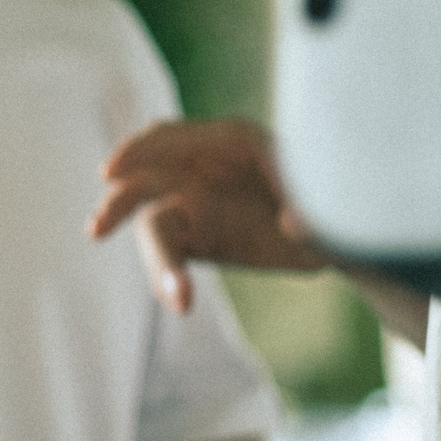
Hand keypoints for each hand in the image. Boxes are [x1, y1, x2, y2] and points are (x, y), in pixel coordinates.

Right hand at [90, 120, 330, 312]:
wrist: (342, 232)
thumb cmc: (336, 202)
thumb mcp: (332, 203)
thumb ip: (312, 212)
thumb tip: (294, 225)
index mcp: (235, 141)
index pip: (174, 140)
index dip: (141, 152)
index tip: (112, 174)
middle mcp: (203, 167)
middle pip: (146, 177)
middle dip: (121, 200)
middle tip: (98, 229)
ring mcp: (194, 200)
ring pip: (150, 217)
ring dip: (149, 255)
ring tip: (170, 290)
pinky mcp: (193, 235)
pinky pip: (169, 254)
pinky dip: (169, 276)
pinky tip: (180, 300)